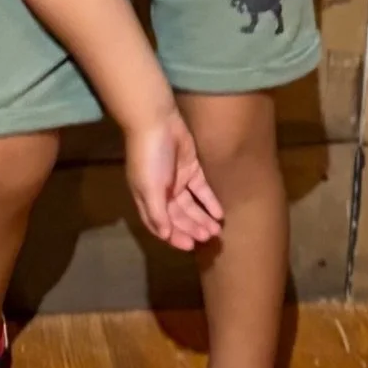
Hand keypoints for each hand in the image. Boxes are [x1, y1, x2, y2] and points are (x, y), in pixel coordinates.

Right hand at [124, 111, 224, 252]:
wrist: (156, 121)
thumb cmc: (149, 157)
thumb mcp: (149, 187)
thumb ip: (157, 213)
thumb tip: (164, 235)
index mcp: (147, 198)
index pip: (161, 224)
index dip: (174, 237)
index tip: (190, 246)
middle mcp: (162, 193)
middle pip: (178, 217)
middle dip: (192, 229)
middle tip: (208, 238)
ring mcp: (177, 180)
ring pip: (191, 206)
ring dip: (202, 218)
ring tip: (215, 230)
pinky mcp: (191, 169)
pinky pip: (202, 190)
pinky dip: (209, 202)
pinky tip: (219, 213)